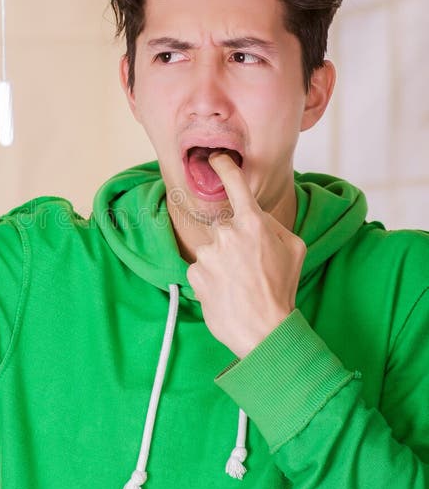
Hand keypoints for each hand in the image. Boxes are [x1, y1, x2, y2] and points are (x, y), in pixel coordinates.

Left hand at [186, 153, 306, 358]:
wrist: (264, 330)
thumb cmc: (282, 289)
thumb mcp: (294, 249)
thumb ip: (272, 224)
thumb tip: (256, 216)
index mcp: (253, 222)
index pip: (234, 184)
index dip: (223, 166)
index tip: (214, 159)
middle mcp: (226, 233)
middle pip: (225, 227)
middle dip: (234, 243)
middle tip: (250, 268)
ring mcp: (208, 253)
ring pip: (212, 249)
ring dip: (221, 262)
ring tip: (239, 284)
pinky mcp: (194, 273)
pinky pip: (201, 268)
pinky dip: (211, 278)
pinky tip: (226, 292)